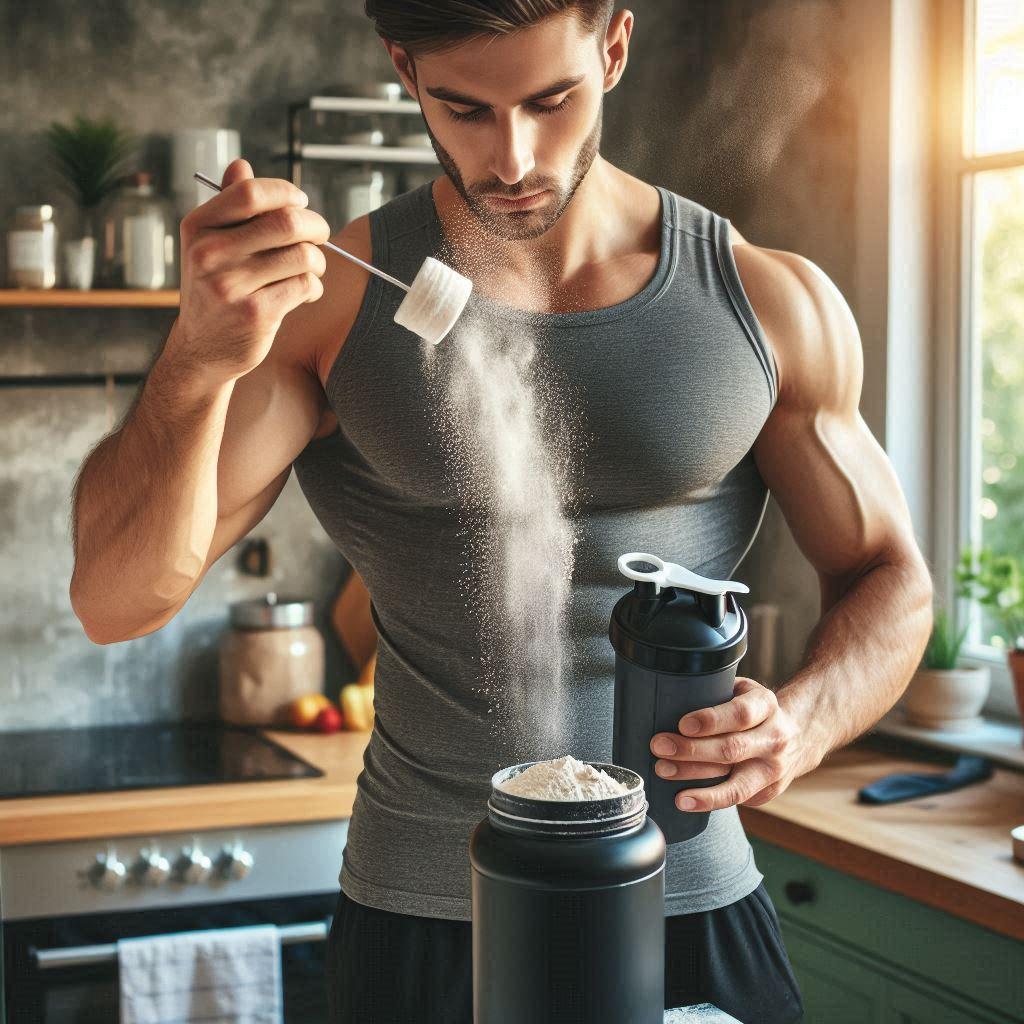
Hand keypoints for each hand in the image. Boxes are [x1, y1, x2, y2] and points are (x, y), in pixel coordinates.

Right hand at [172, 158, 331, 385]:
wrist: (203, 349)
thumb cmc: (215, 290)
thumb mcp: (209, 246)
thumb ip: (229, 207)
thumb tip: (241, 165)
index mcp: (198, 227)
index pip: (250, 193)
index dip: (286, 192)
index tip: (300, 202)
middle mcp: (209, 254)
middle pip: (285, 222)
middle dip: (315, 225)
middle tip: (320, 235)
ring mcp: (231, 285)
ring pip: (302, 255)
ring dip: (318, 260)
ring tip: (312, 268)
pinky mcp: (255, 313)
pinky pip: (304, 285)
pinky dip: (314, 287)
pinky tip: (306, 292)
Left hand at [648, 677, 803, 811]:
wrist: (796, 737)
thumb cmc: (752, 710)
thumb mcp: (741, 690)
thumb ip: (715, 692)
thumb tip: (668, 695)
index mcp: (766, 705)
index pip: (741, 714)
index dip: (711, 720)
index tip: (683, 724)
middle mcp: (775, 738)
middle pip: (732, 749)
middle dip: (691, 750)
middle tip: (659, 746)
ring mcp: (773, 769)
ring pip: (735, 784)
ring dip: (695, 781)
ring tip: (665, 774)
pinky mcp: (768, 792)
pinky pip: (736, 799)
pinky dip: (708, 801)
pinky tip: (684, 800)